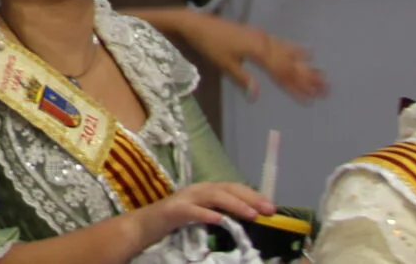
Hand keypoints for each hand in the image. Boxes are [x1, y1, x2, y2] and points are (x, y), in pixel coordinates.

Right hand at [136, 181, 273, 247]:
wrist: (142, 228)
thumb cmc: (174, 225)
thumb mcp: (202, 219)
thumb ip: (222, 217)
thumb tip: (250, 221)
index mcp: (205, 192)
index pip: (233, 188)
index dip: (253, 195)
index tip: (273, 208)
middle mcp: (196, 190)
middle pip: (226, 188)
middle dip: (250, 198)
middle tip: (269, 211)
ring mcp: (184, 199)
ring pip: (212, 196)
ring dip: (234, 204)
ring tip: (252, 214)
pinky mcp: (172, 211)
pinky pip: (191, 211)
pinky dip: (206, 214)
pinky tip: (219, 220)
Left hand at [148, 9, 327, 100]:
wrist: (197, 23)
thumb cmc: (209, 45)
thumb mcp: (225, 64)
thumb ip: (243, 79)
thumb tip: (256, 97)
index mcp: (258, 51)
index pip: (281, 73)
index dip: (295, 87)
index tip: (309, 100)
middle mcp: (265, 43)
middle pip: (290, 63)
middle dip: (308, 78)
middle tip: (326, 91)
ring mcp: (263, 37)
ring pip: (290, 53)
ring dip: (306, 65)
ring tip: (323, 75)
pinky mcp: (259, 34)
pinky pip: (282, 43)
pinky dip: (296, 49)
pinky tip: (307, 51)